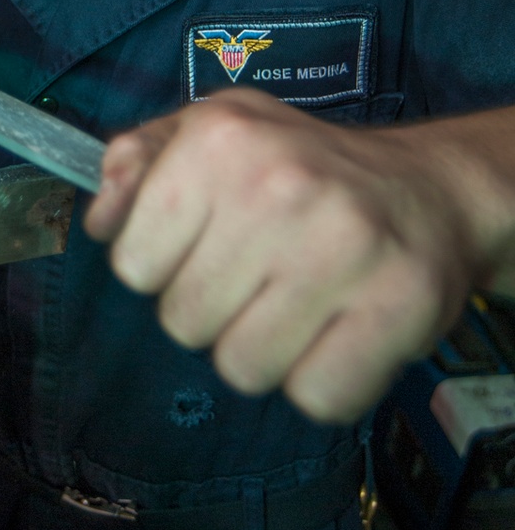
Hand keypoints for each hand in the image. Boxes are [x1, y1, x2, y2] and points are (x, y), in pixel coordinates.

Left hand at [85, 89, 481, 423]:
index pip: (133, 264)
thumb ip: (137, 165)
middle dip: (214, 312)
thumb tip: (98, 219)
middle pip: (182, 323)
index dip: (164, 267)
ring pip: (241, 368)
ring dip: (266, 352)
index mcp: (218, 138)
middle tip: (261, 277)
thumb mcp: (212, 133)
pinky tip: (338, 334)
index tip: (207, 246)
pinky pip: (315, 396)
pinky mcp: (398, 306)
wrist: (429, 189)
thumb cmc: (300, 168)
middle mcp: (277, 185)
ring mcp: (342, 247)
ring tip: (299, 304)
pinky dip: (323, 382)